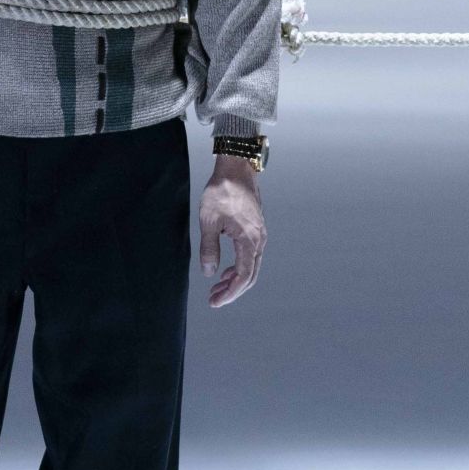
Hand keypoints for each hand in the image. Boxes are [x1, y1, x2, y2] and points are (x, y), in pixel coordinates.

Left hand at [198, 156, 264, 307]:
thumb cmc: (222, 190)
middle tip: (213, 299)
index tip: (215, 301)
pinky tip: (225, 270)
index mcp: (249, 239)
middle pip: (250, 276)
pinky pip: (250, 256)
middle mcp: (259, 240)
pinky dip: (239, 267)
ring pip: (251, 266)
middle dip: (232, 291)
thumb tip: (209, 273)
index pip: (243, 276)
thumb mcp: (209, 220)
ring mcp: (259, 235)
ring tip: (217, 288)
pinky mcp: (255, 230)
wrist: (236, 168)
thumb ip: (209, 248)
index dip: (230, 293)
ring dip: (235, 280)